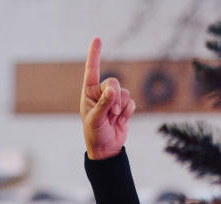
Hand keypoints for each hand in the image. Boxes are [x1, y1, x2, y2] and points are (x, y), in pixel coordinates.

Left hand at [81, 37, 134, 159]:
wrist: (106, 148)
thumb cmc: (95, 134)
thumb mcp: (96, 119)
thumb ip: (104, 104)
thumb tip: (113, 90)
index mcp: (89, 92)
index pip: (91, 70)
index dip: (94, 54)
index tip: (97, 38)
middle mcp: (101, 93)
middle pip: (114, 82)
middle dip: (115, 97)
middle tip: (112, 113)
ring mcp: (113, 100)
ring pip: (124, 92)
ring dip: (122, 107)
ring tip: (114, 119)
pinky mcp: (124, 107)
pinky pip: (131, 102)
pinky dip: (128, 112)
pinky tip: (121, 121)